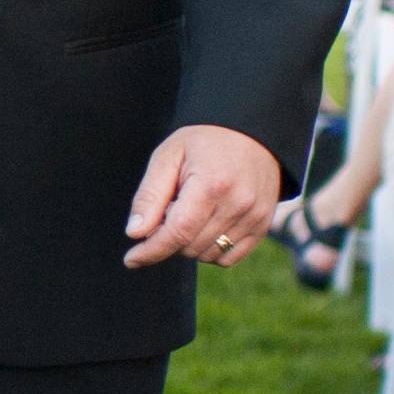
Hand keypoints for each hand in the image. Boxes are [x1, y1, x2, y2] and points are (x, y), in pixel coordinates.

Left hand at [124, 124, 280, 270]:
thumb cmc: (203, 143)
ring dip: (188, 245)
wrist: (252, 133)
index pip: (177, 232)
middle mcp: (237, 204)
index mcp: (211, 184)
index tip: (131, 259)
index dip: (151, 251)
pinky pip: (228, 258)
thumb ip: (149, 195)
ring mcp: (254, 216)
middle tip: (169, 209)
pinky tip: (205, 226)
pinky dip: (209, 251)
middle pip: (189, 246)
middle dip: (168, 237)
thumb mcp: (168, 156)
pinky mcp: (263, 225)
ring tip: (190, 212)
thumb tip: (135, 233)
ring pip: (207, 255)